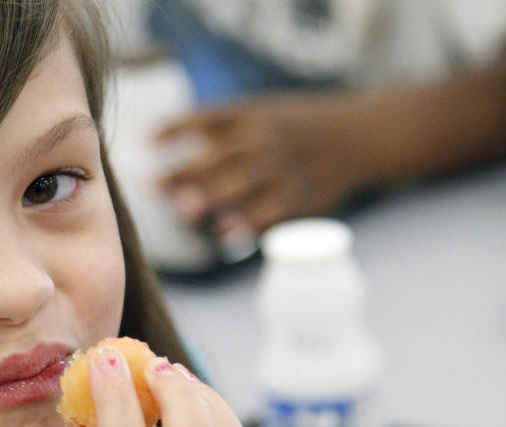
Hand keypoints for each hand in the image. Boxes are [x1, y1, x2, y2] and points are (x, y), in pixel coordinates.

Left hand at [156, 93, 361, 234]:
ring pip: (243, 185)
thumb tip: (155, 140)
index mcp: (252, 115)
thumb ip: (216, 127)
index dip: (175, 127)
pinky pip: (272, 213)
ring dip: (212, 197)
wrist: (360, 134)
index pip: (207, 118)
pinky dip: (249, 224)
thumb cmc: (294, 127)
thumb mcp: (261, 111)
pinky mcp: (302, 196)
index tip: (145, 138)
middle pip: (219, 156)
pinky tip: (226, 235)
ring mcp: (284, 168)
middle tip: (152, 185)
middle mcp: (266, 139)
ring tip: (185, 208)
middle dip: (185, 171)